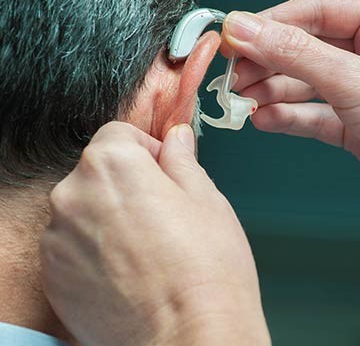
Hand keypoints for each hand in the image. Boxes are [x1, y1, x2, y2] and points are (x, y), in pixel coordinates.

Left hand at [40, 122, 269, 345]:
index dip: (148, 151)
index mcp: (111, 165)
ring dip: (109, 216)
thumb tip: (176, 138)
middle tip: (161, 212)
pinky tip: (128, 269)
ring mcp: (57, 238)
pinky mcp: (53, 277)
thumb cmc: (206, 267)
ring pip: (85, 208)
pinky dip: (94, 249)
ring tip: (147, 246)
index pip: (119, 135)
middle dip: (127, 182)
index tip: (164, 173)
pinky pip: (73, 245)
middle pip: (98, 172)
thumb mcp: (205, 197)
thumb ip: (181, 159)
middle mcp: (72, 195)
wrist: (189, 337)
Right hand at [222, 0, 359, 243]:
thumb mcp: (353, 79)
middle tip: (231, 75)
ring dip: (270, 92)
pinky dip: (285, 116)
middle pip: (303, 48)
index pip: (313, 12)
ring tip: (241, 100)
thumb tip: (244, 28)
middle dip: (265, 63)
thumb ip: (293, 54)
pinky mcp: (353, 125)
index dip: (268, 25)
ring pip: (303, 83)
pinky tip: (262, 118)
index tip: (233, 39)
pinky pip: (310, 115)